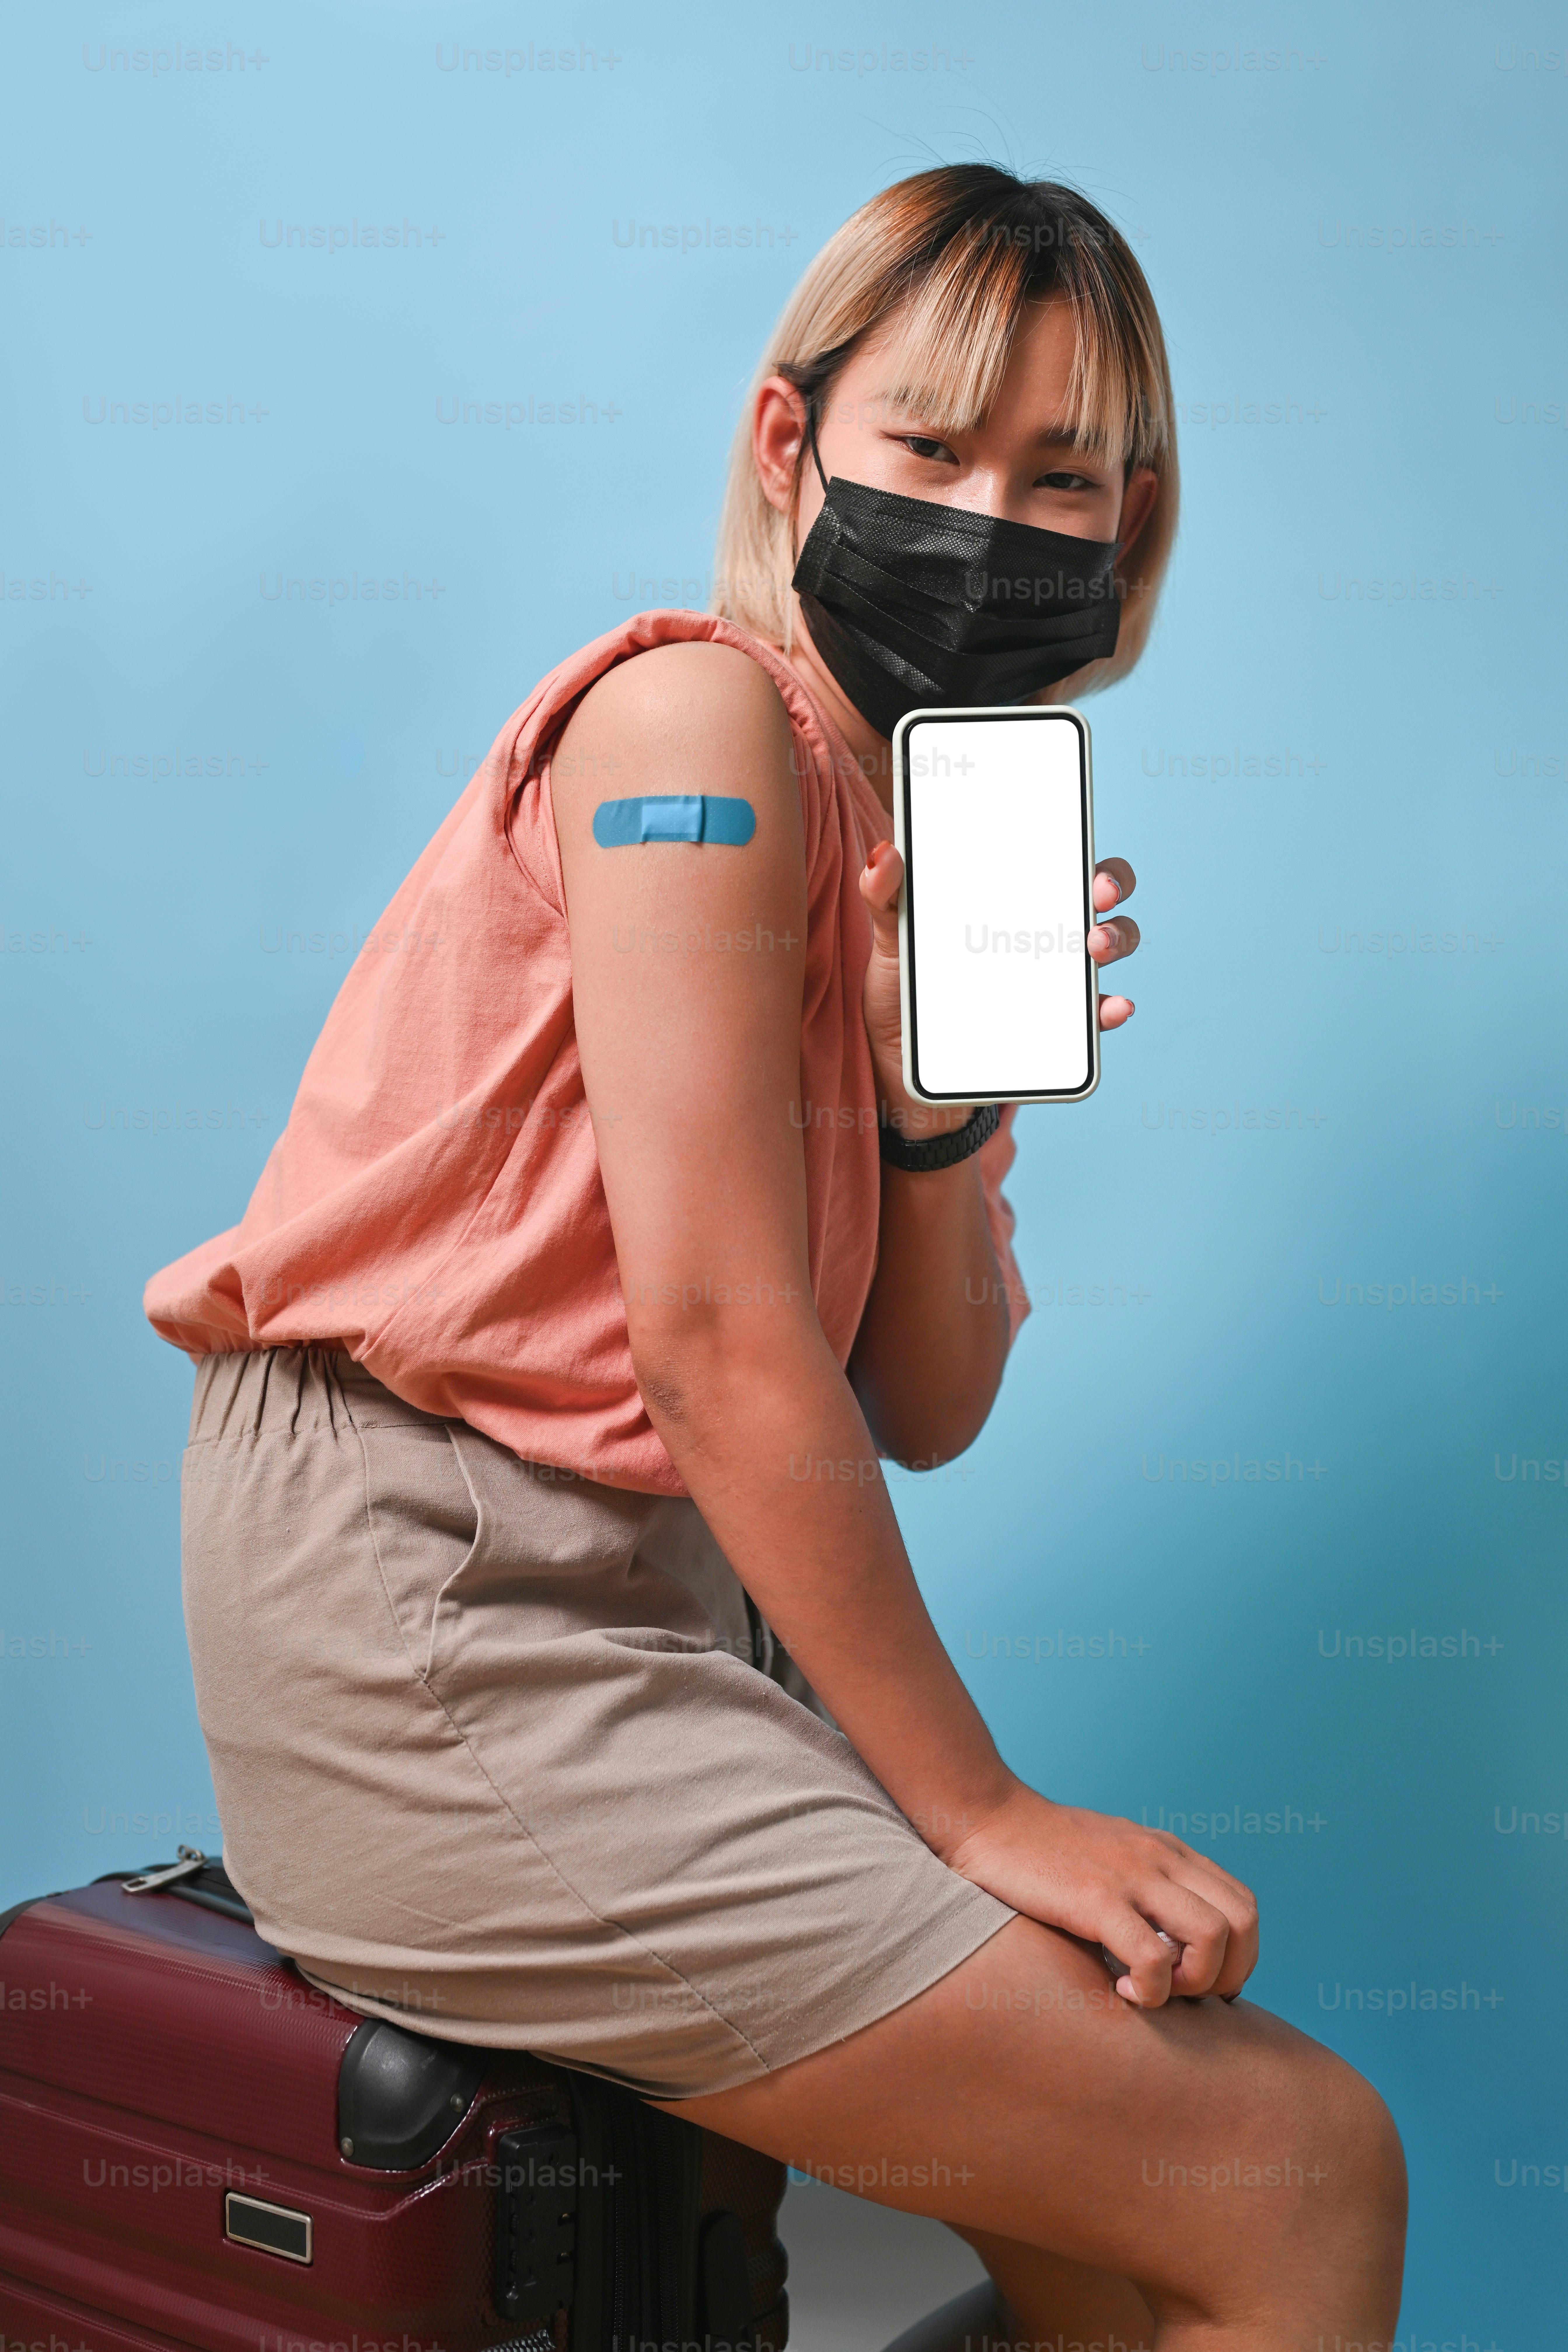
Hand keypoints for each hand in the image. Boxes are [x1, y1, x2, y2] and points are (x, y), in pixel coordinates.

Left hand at [858, 845, 1143, 1119]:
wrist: (902, 1067)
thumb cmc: (905, 994)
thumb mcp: (891, 942)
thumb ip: (885, 897)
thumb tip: (884, 854)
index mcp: (1009, 902)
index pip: (1056, 860)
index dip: (1078, 845)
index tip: (1077, 842)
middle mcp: (1041, 936)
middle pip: (1096, 898)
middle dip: (1110, 885)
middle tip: (1098, 892)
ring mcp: (1054, 981)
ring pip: (1106, 947)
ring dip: (1116, 939)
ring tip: (1096, 945)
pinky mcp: (1057, 1030)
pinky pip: (1095, 1017)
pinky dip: (1109, 1010)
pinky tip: (1112, 1007)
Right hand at [944, 1779, 1258, 2005]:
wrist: (986, 1819)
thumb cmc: (1041, 1852)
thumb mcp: (1112, 1858)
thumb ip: (1146, 1889)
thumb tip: (1172, 1949)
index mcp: (1168, 1852)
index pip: (1243, 1906)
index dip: (1237, 1956)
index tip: (1197, 1984)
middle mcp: (1160, 1858)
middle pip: (1244, 1921)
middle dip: (1228, 1974)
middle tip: (1182, 1995)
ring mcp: (1131, 1876)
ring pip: (1213, 1936)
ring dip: (1194, 1982)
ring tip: (1152, 1991)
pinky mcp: (1095, 1898)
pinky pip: (1152, 1958)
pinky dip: (1149, 1990)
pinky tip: (1119, 1992)